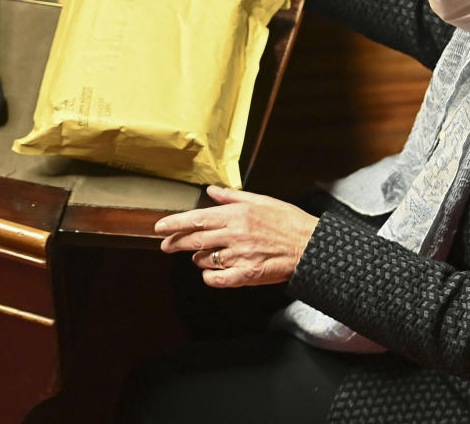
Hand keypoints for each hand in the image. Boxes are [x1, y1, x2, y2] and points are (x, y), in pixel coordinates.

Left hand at [154, 185, 318, 287]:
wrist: (310, 245)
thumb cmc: (288, 221)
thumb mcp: (261, 200)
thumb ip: (233, 197)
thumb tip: (212, 190)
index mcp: (237, 214)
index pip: (197, 218)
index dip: (174, 223)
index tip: (160, 227)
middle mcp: (234, 234)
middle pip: (194, 240)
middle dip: (175, 243)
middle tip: (166, 245)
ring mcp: (239, 255)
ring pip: (204, 260)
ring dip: (198, 258)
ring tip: (202, 256)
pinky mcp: (246, 274)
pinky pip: (217, 279)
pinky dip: (209, 277)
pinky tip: (211, 273)